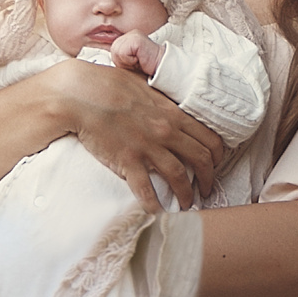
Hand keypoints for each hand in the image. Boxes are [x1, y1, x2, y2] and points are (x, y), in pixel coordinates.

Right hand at [44, 56, 221, 209]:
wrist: (80, 94)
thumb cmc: (108, 83)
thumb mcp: (144, 83)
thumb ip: (161, 96)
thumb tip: (169, 102)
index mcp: (172, 113)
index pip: (209, 138)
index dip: (217, 156)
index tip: (214, 165)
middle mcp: (166, 131)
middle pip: (201, 160)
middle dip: (207, 179)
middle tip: (205, 190)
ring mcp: (147, 147)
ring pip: (179, 177)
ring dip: (186, 195)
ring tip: (186, 205)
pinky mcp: (127, 161)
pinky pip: (146, 189)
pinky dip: (154, 204)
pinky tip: (157, 213)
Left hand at [108, 30, 164, 78]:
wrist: (162, 67)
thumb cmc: (147, 66)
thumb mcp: (129, 61)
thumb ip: (119, 57)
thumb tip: (104, 60)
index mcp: (128, 37)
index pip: (113, 49)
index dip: (120, 60)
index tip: (134, 63)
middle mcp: (130, 34)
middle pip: (113, 50)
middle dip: (122, 61)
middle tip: (136, 62)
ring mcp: (133, 35)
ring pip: (116, 51)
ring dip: (126, 61)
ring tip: (138, 61)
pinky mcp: (136, 39)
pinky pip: (123, 52)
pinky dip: (130, 60)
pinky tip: (140, 59)